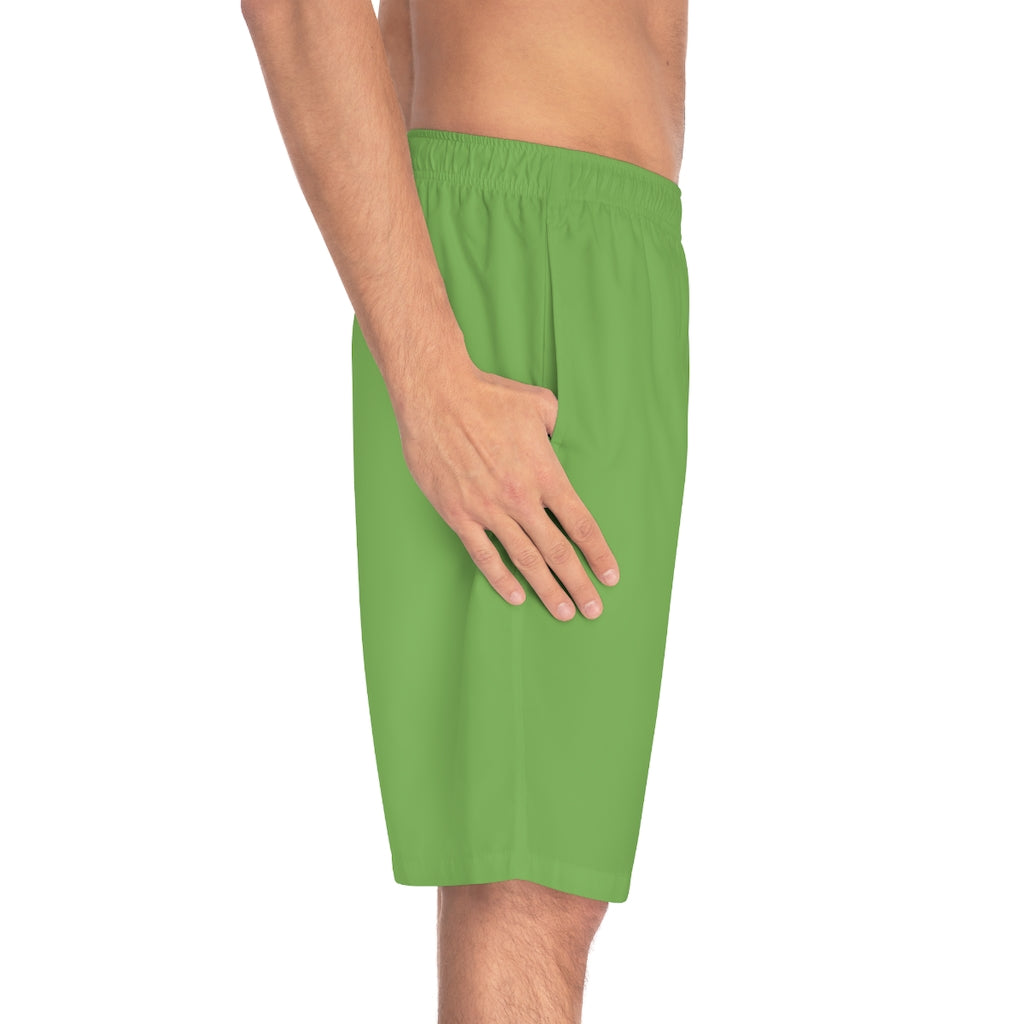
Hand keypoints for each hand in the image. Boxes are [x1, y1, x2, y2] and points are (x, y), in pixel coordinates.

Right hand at [392, 362, 619, 619]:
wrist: (437, 396)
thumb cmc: (488, 396)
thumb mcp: (539, 403)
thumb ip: (559, 425)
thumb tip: (563, 434)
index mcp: (546, 474)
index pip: (581, 524)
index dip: (598, 554)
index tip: (611, 576)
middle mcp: (521, 498)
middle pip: (558, 552)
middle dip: (579, 584)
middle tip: (593, 609)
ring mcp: (488, 509)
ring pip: (525, 560)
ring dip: (547, 589)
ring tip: (564, 612)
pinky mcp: (459, 514)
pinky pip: (483, 555)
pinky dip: (500, 579)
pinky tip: (515, 596)